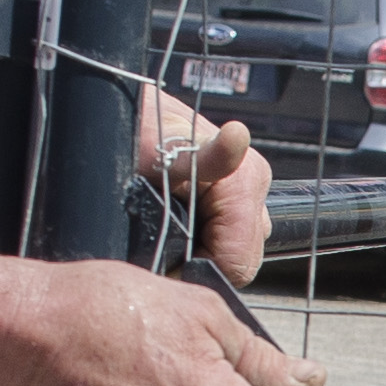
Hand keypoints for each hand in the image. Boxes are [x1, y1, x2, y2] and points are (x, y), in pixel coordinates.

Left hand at [141, 91, 272, 283]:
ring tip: (172, 227)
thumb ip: (204, 157)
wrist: (128, 114)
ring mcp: (251, 195)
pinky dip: (204, 242)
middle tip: (165, 240)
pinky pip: (231, 239)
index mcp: (247, 179)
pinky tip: (182, 225)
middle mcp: (257, 187)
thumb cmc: (140, 133)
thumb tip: (236, 137)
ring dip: (204, 251)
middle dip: (202, 261)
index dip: (198, 271)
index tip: (166, 260)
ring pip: (237, 252)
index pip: (238, 264)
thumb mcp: (162, 149)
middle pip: (241, 261)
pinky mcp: (239, 200)